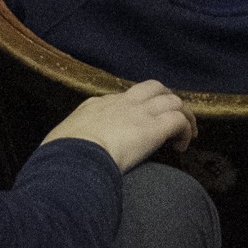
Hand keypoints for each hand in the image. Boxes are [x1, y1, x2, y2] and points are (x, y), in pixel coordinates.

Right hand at [44, 80, 196, 171]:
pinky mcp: (155, 127)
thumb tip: (67, 152)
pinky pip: (180, 121)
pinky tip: (182, 146)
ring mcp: (140, 113)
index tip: (138, 124)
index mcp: (95, 106)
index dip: (136, 108)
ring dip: (183, 115)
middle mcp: (121, 103)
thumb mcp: (60, 141)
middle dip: (165, 99)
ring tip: (186, 133)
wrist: (74, 158)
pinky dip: (186, 130)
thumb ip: (70, 141)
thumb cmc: (61, 157)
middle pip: (153, 88)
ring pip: (172, 101)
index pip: (122, 98)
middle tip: (171, 119)